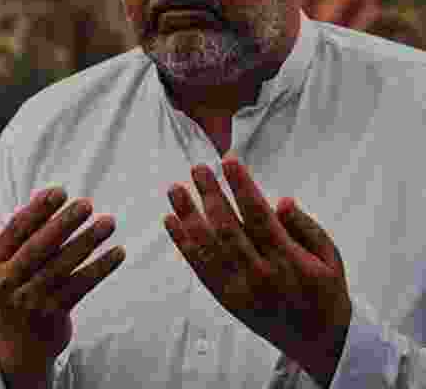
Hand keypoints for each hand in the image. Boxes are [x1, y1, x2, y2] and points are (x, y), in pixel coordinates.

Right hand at [0, 187, 123, 388]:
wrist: (21, 344)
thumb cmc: (20, 290)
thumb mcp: (10, 264)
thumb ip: (23, 234)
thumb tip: (41, 198)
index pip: (17, 229)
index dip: (38, 209)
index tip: (59, 192)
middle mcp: (8, 280)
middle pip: (40, 246)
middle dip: (64, 222)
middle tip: (86, 204)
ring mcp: (30, 298)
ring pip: (63, 265)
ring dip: (88, 241)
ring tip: (108, 223)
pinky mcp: (52, 313)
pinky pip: (81, 285)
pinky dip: (100, 268)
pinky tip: (117, 253)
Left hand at [165, 158, 350, 385]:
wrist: (318, 341)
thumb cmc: (326, 291)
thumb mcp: (330, 257)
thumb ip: (306, 227)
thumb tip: (280, 201)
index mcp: (289, 260)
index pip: (258, 215)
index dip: (241, 186)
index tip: (229, 161)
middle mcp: (260, 274)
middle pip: (227, 227)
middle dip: (210, 194)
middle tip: (198, 169)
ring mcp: (239, 287)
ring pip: (207, 246)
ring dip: (188, 215)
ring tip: (175, 189)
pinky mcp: (225, 297)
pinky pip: (199, 266)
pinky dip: (183, 242)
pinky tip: (172, 220)